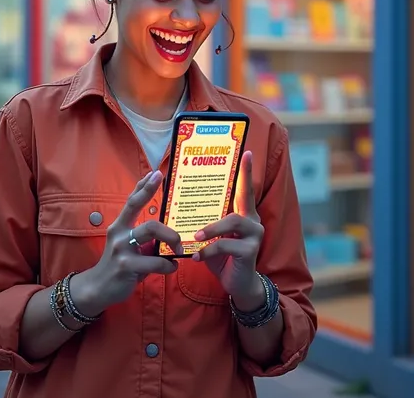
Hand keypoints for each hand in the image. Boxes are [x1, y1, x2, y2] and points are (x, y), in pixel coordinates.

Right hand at [75, 170, 182, 315]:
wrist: (98, 287)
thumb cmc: (118, 263)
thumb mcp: (127, 245)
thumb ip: (142, 235)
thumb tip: (166, 229)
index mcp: (120, 225)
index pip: (132, 200)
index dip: (143, 186)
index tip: (155, 173)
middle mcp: (118, 232)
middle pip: (138, 207)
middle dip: (154, 200)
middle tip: (176, 225)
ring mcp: (121, 248)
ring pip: (151, 230)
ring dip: (171, 238)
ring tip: (178, 250)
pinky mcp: (126, 266)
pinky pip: (155, 262)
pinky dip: (168, 265)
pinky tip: (172, 267)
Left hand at [192, 151, 265, 310]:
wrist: (238, 285)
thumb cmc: (222, 257)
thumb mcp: (212, 236)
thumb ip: (206, 221)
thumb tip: (182, 203)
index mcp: (244, 213)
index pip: (245, 188)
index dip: (246, 170)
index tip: (246, 152)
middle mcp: (253, 220)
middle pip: (243, 198)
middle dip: (231, 188)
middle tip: (215, 191)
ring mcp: (254, 235)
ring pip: (232, 221)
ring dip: (210, 229)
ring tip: (195, 237)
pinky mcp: (251, 251)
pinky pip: (226, 244)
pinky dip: (208, 250)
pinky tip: (197, 257)